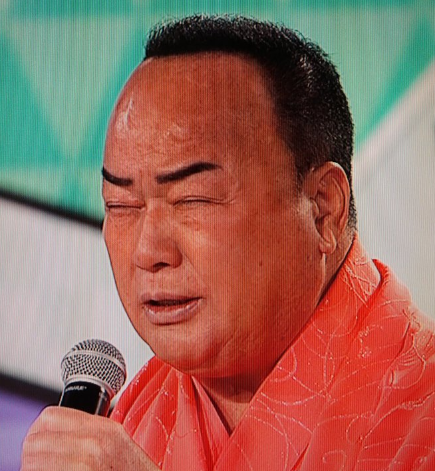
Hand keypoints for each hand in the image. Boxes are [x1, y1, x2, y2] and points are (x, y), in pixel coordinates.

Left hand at [21, 406, 159, 469]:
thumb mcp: (118, 445)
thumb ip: (91, 435)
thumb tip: (54, 437)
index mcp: (104, 429)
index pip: (49, 417)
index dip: (37, 432)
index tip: (37, 445)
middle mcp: (95, 443)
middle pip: (36, 441)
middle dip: (33, 456)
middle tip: (42, 467)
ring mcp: (87, 465)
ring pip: (34, 463)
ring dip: (36, 470)